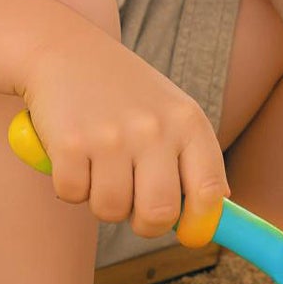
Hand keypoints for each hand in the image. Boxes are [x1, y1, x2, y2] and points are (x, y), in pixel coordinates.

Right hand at [14, 32, 225, 242]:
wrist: (65, 50)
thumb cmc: (123, 90)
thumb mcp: (171, 111)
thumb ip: (195, 158)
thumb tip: (217, 209)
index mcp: (187, 122)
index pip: (209, 190)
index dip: (200, 222)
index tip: (188, 233)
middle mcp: (154, 128)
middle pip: (159, 214)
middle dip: (145, 225)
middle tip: (133, 208)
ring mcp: (111, 136)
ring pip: (110, 210)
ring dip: (101, 201)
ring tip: (100, 168)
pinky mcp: (69, 143)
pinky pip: (72, 194)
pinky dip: (69, 185)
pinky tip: (73, 155)